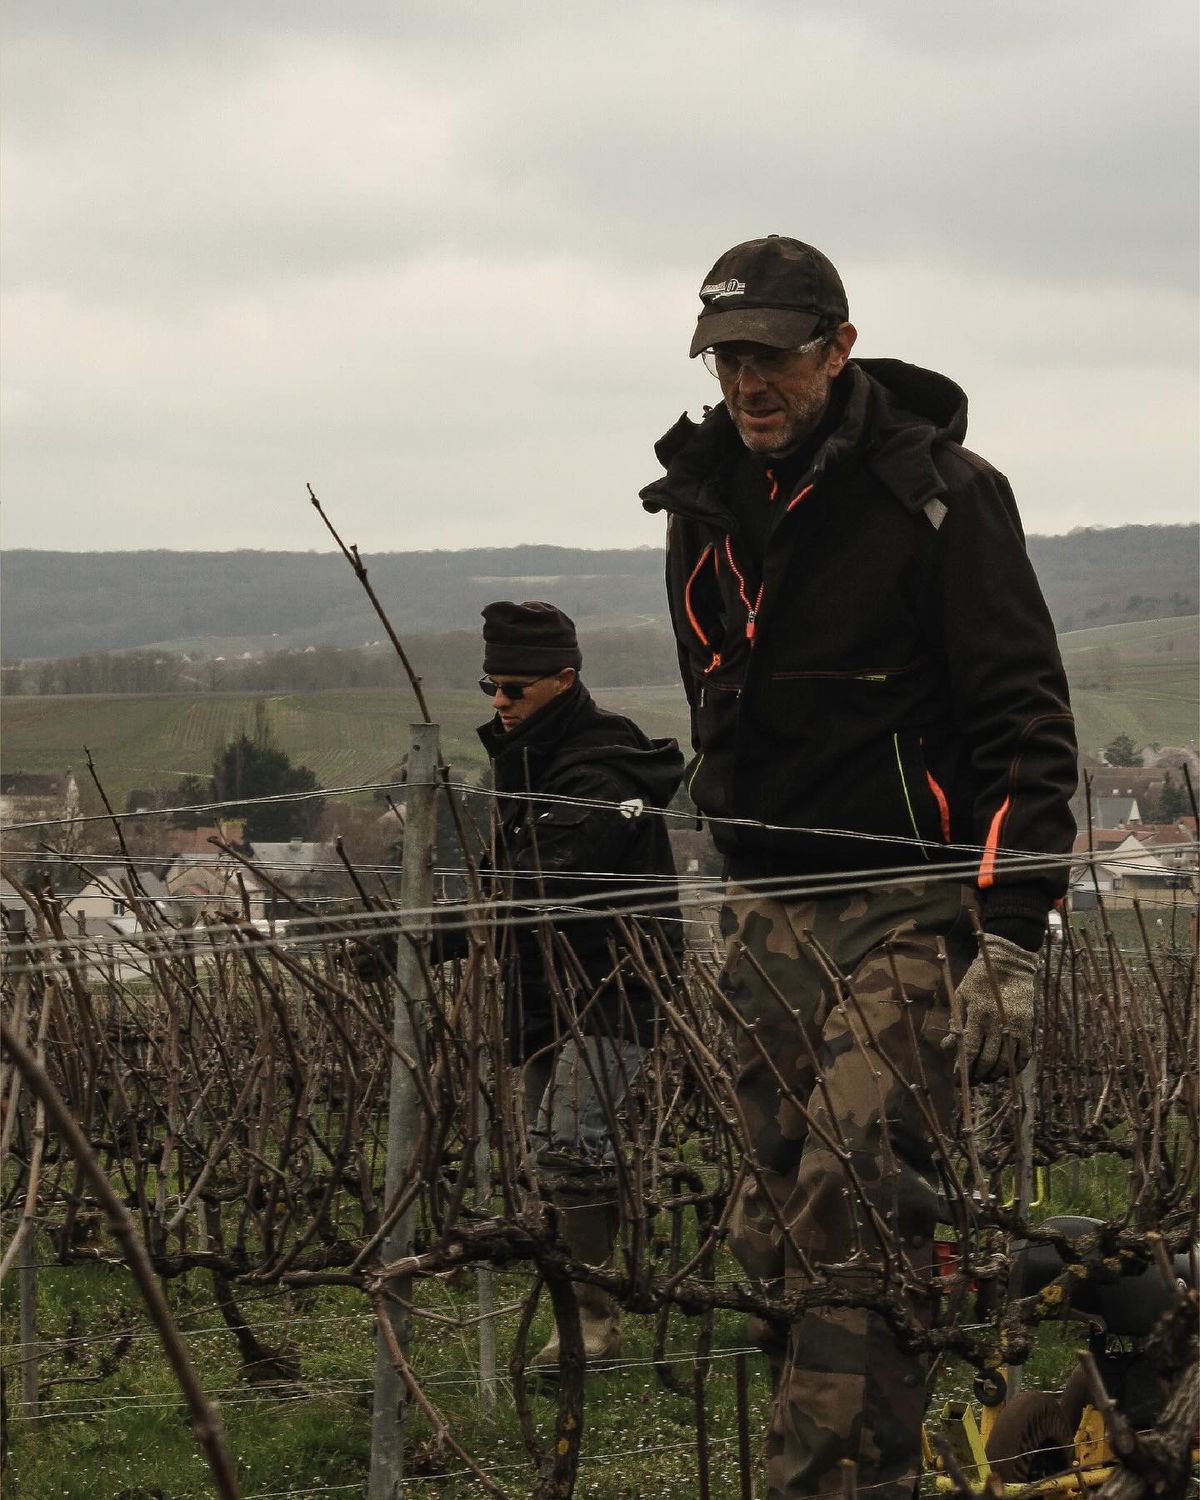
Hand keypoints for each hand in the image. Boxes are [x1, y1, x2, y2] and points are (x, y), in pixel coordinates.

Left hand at [946, 933, 1036, 1082]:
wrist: (1010, 964)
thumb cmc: (979, 979)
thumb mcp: (961, 996)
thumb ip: (955, 1022)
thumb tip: (947, 1047)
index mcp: (979, 1014)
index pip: (970, 1050)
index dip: (963, 1068)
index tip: (957, 1079)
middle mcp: (998, 1023)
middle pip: (989, 1060)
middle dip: (978, 1075)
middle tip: (972, 1082)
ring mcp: (1016, 1026)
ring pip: (1007, 1062)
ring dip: (996, 1075)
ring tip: (986, 1078)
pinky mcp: (1029, 1026)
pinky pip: (1024, 1054)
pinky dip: (1016, 1067)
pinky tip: (1007, 1072)